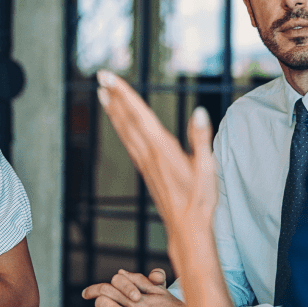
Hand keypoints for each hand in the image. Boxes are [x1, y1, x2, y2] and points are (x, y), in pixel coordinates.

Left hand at [96, 72, 217, 278]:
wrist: (187, 230)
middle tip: (100, 76)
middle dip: (114, 97)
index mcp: (162, 148)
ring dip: (113, 112)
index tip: (109, 77)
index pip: (139, 114)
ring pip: (125, 132)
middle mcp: (149, 154)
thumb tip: (199, 112)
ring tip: (102, 95)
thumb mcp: (208, 169)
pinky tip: (120, 125)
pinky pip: (129, 144)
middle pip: (127, 120)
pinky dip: (121, 129)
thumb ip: (202, 138)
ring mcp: (145, 164)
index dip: (123, 94)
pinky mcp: (146, 172)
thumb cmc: (200, 201)